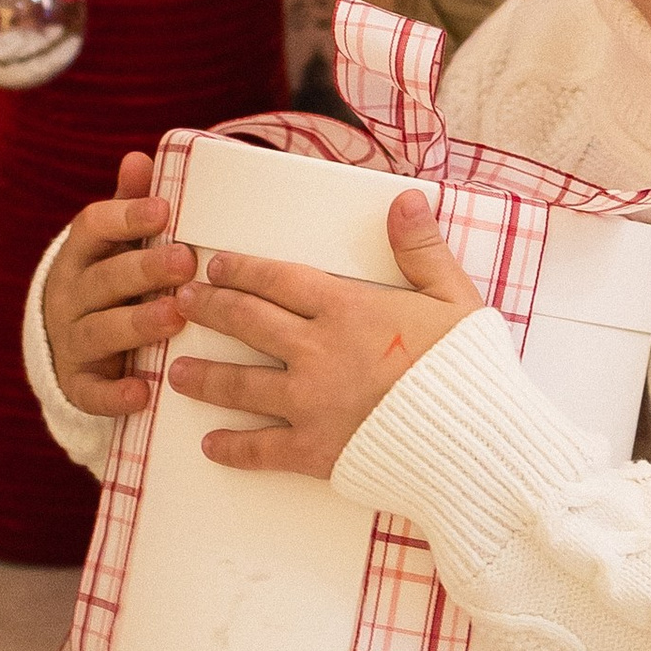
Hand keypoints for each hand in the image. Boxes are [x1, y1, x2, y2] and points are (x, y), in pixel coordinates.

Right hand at [41, 151, 195, 422]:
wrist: (68, 345)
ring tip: (174, 315)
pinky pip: (92, 392)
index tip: (164, 209)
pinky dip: (115, 394)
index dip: (126, 217)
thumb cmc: (110, 282)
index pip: (93, 226)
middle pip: (103, 279)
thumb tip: (140, 157)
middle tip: (185, 259)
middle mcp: (70, 295)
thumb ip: (128, 206)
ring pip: (100, 331)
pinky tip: (143, 391)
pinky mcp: (78, 385)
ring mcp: (71, 341)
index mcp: (80, 253)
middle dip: (143, 269)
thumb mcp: (114, 244)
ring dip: (137, 323)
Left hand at [166, 192, 483, 480]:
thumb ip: (422, 249)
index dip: (243, 270)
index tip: (218, 266)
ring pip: (239, 383)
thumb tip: (406, 200)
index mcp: (347, 309)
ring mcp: (309, 403)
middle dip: (210, 308)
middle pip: (247, 322)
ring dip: (204, 375)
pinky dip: (232, 447)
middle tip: (182, 301)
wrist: (473, 440)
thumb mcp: (454, 298)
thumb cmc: (468, 370)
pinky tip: (210, 445)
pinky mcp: (313, 451)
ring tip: (176, 370)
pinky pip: (260, 449)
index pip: (278, 280)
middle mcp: (317, 351)